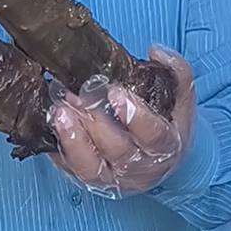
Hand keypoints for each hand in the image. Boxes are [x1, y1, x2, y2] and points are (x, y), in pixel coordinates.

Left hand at [50, 48, 195, 195]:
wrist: (163, 162)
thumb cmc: (169, 127)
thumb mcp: (181, 99)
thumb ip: (176, 71)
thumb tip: (155, 50)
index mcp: (166, 148)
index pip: (153, 136)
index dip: (135, 115)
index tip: (116, 92)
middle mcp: (140, 169)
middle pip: (117, 151)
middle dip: (96, 124)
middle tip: (77, 97)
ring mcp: (114, 178)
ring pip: (90, 168)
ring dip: (72, 140)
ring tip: (59, 112)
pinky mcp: (91, 181)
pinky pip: (70, 170)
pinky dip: (58, 149)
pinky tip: (49, 125)